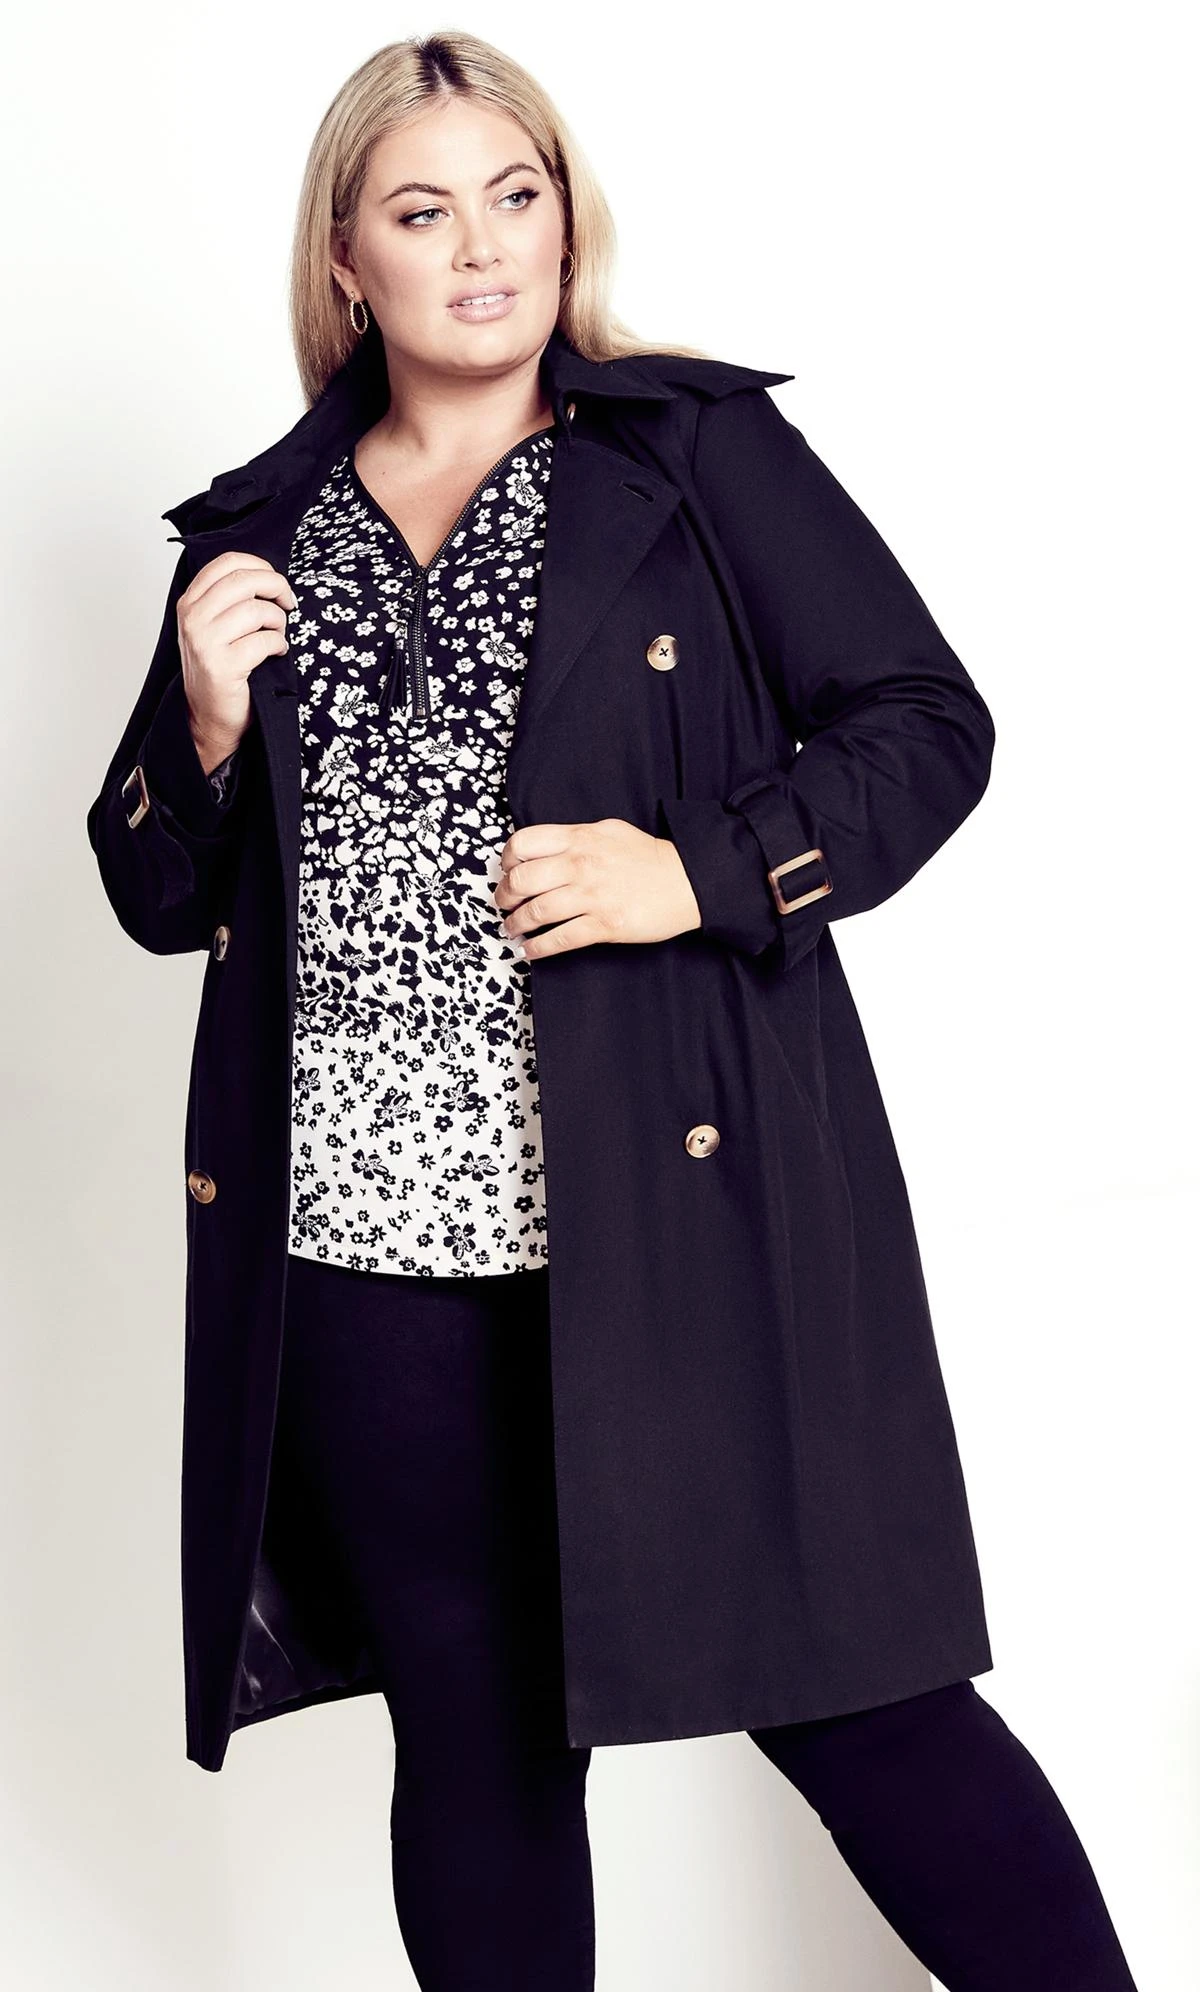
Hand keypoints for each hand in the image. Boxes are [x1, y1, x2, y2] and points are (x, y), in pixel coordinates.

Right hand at [178, 551, 298, 773]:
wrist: (208, 717)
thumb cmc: (219, 669)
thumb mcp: (214, 626)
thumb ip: (230, 599)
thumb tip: (268, 576)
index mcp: (190, 602)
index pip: (227, 562)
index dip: (260, 565)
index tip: (276, 580)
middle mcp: (192, 618)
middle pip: (244, 581)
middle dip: (277, 587)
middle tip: (289, 602)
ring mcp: (204, 641)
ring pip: (256, 610)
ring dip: (278, 621)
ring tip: (277, 634)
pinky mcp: (222, 665)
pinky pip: (264, 640)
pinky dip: (278, 645)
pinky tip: (275, 653)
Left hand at [492, 818, 701, 959]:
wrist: (688, 880)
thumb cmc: (648, 857)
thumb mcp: (608, 830)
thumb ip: (574, 837)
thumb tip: (542, 850)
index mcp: (579, 838)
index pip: (523, 844)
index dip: (507, 861)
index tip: (506, 872)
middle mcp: (580, 865)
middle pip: (522, 881)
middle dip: (504, 897)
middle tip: (503, 905)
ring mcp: (592, 896)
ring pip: (536, 912)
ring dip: (516, 924)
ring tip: (512, 929)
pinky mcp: (605, 925)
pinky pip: (560, 939)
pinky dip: (538, 948)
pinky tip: (530, 951)